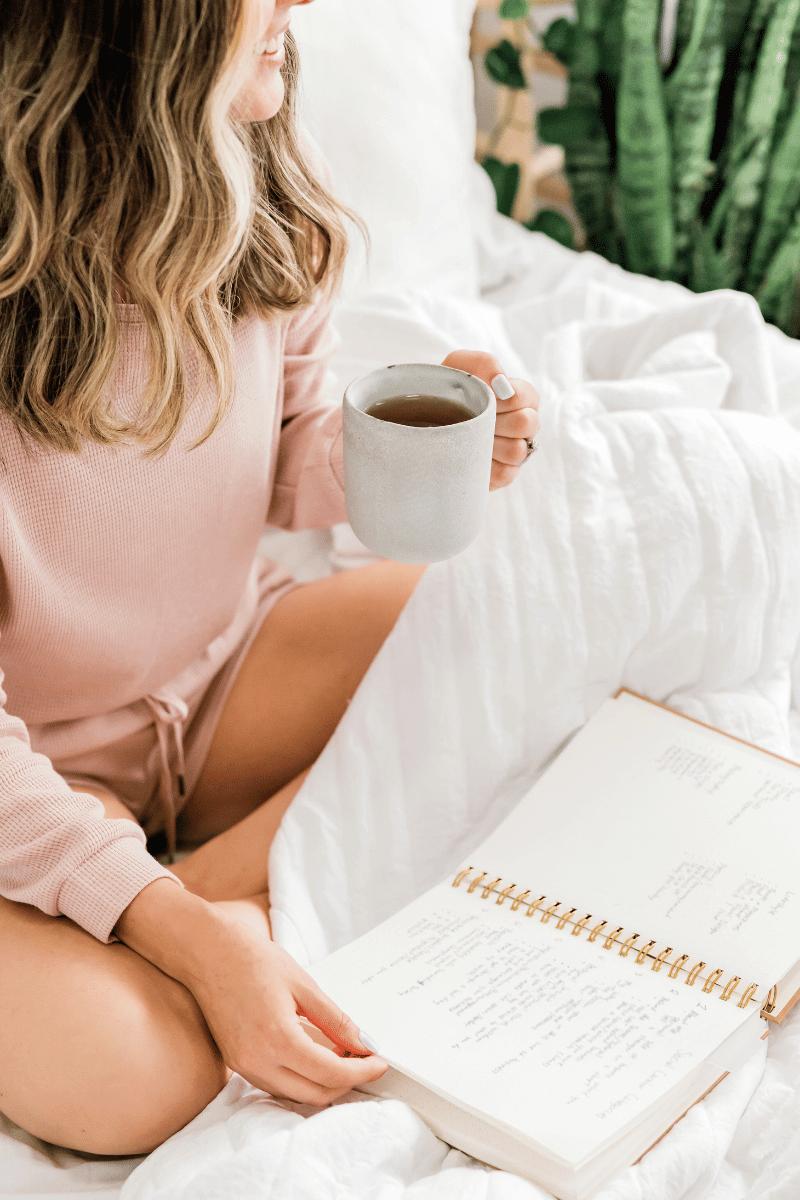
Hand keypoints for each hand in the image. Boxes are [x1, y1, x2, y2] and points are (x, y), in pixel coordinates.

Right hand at [176, 904, 387, 1105]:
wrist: (206, 951)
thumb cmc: (253, 959)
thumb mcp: (303, 984)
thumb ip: (335, 1019)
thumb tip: (363, 1043)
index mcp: (278, 1038)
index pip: (330, 1073)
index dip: (361, 1072)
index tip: (380, 1062)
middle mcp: (258, 1061)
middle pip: (315, 1094)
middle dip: (347, 1083)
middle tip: (365, 1060)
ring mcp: (244, 1066)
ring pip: (295, 1094)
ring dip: (324, 1083)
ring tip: (344, 1057)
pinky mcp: (237, 1063)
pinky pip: (276, 1084)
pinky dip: (301, 1077)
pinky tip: (315, 1054)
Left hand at [442, 351, 539, 490]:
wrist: (422, 421)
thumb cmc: (447, 391)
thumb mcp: (460, 366)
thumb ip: (484, 364)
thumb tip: (501, 381)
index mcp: (519, 398)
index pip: (529, 397)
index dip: (507, 398)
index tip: (486, 396)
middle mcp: (522, 426)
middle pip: (528, 424)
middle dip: (498, 420)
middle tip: (475, 418)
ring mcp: (514, 452)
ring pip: (517, 451)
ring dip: (489, 443)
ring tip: (468, 437)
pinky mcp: (501, 475)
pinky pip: (504, 474)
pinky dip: (484, 465)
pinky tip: (468, 455)